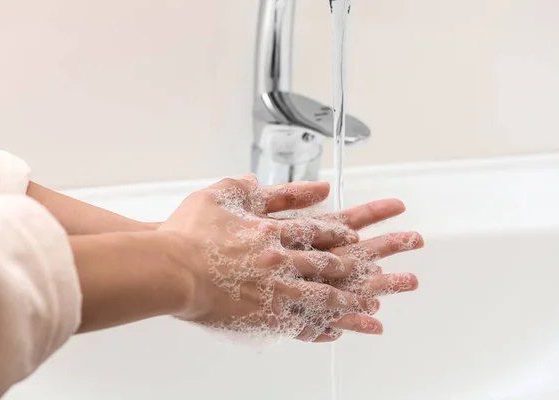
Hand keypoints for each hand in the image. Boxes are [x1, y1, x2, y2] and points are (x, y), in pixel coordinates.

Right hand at [159, 175, 421, 342]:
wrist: (167, 268)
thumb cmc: (188, 232)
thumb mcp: (218, 195)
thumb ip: (246, 187)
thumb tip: (265, 181)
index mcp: (275, 230)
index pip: (327, 227)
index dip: (360, 223)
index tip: (386, 219)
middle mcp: (283, 260)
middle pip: (339, 261)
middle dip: (377, 259)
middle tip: (410, 259)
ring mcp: (275, 290)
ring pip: (328, 296)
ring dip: (359, 298)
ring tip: (386, 303)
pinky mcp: (261, 315)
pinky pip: (300, 324)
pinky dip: (323, 327)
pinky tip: (342, 332)